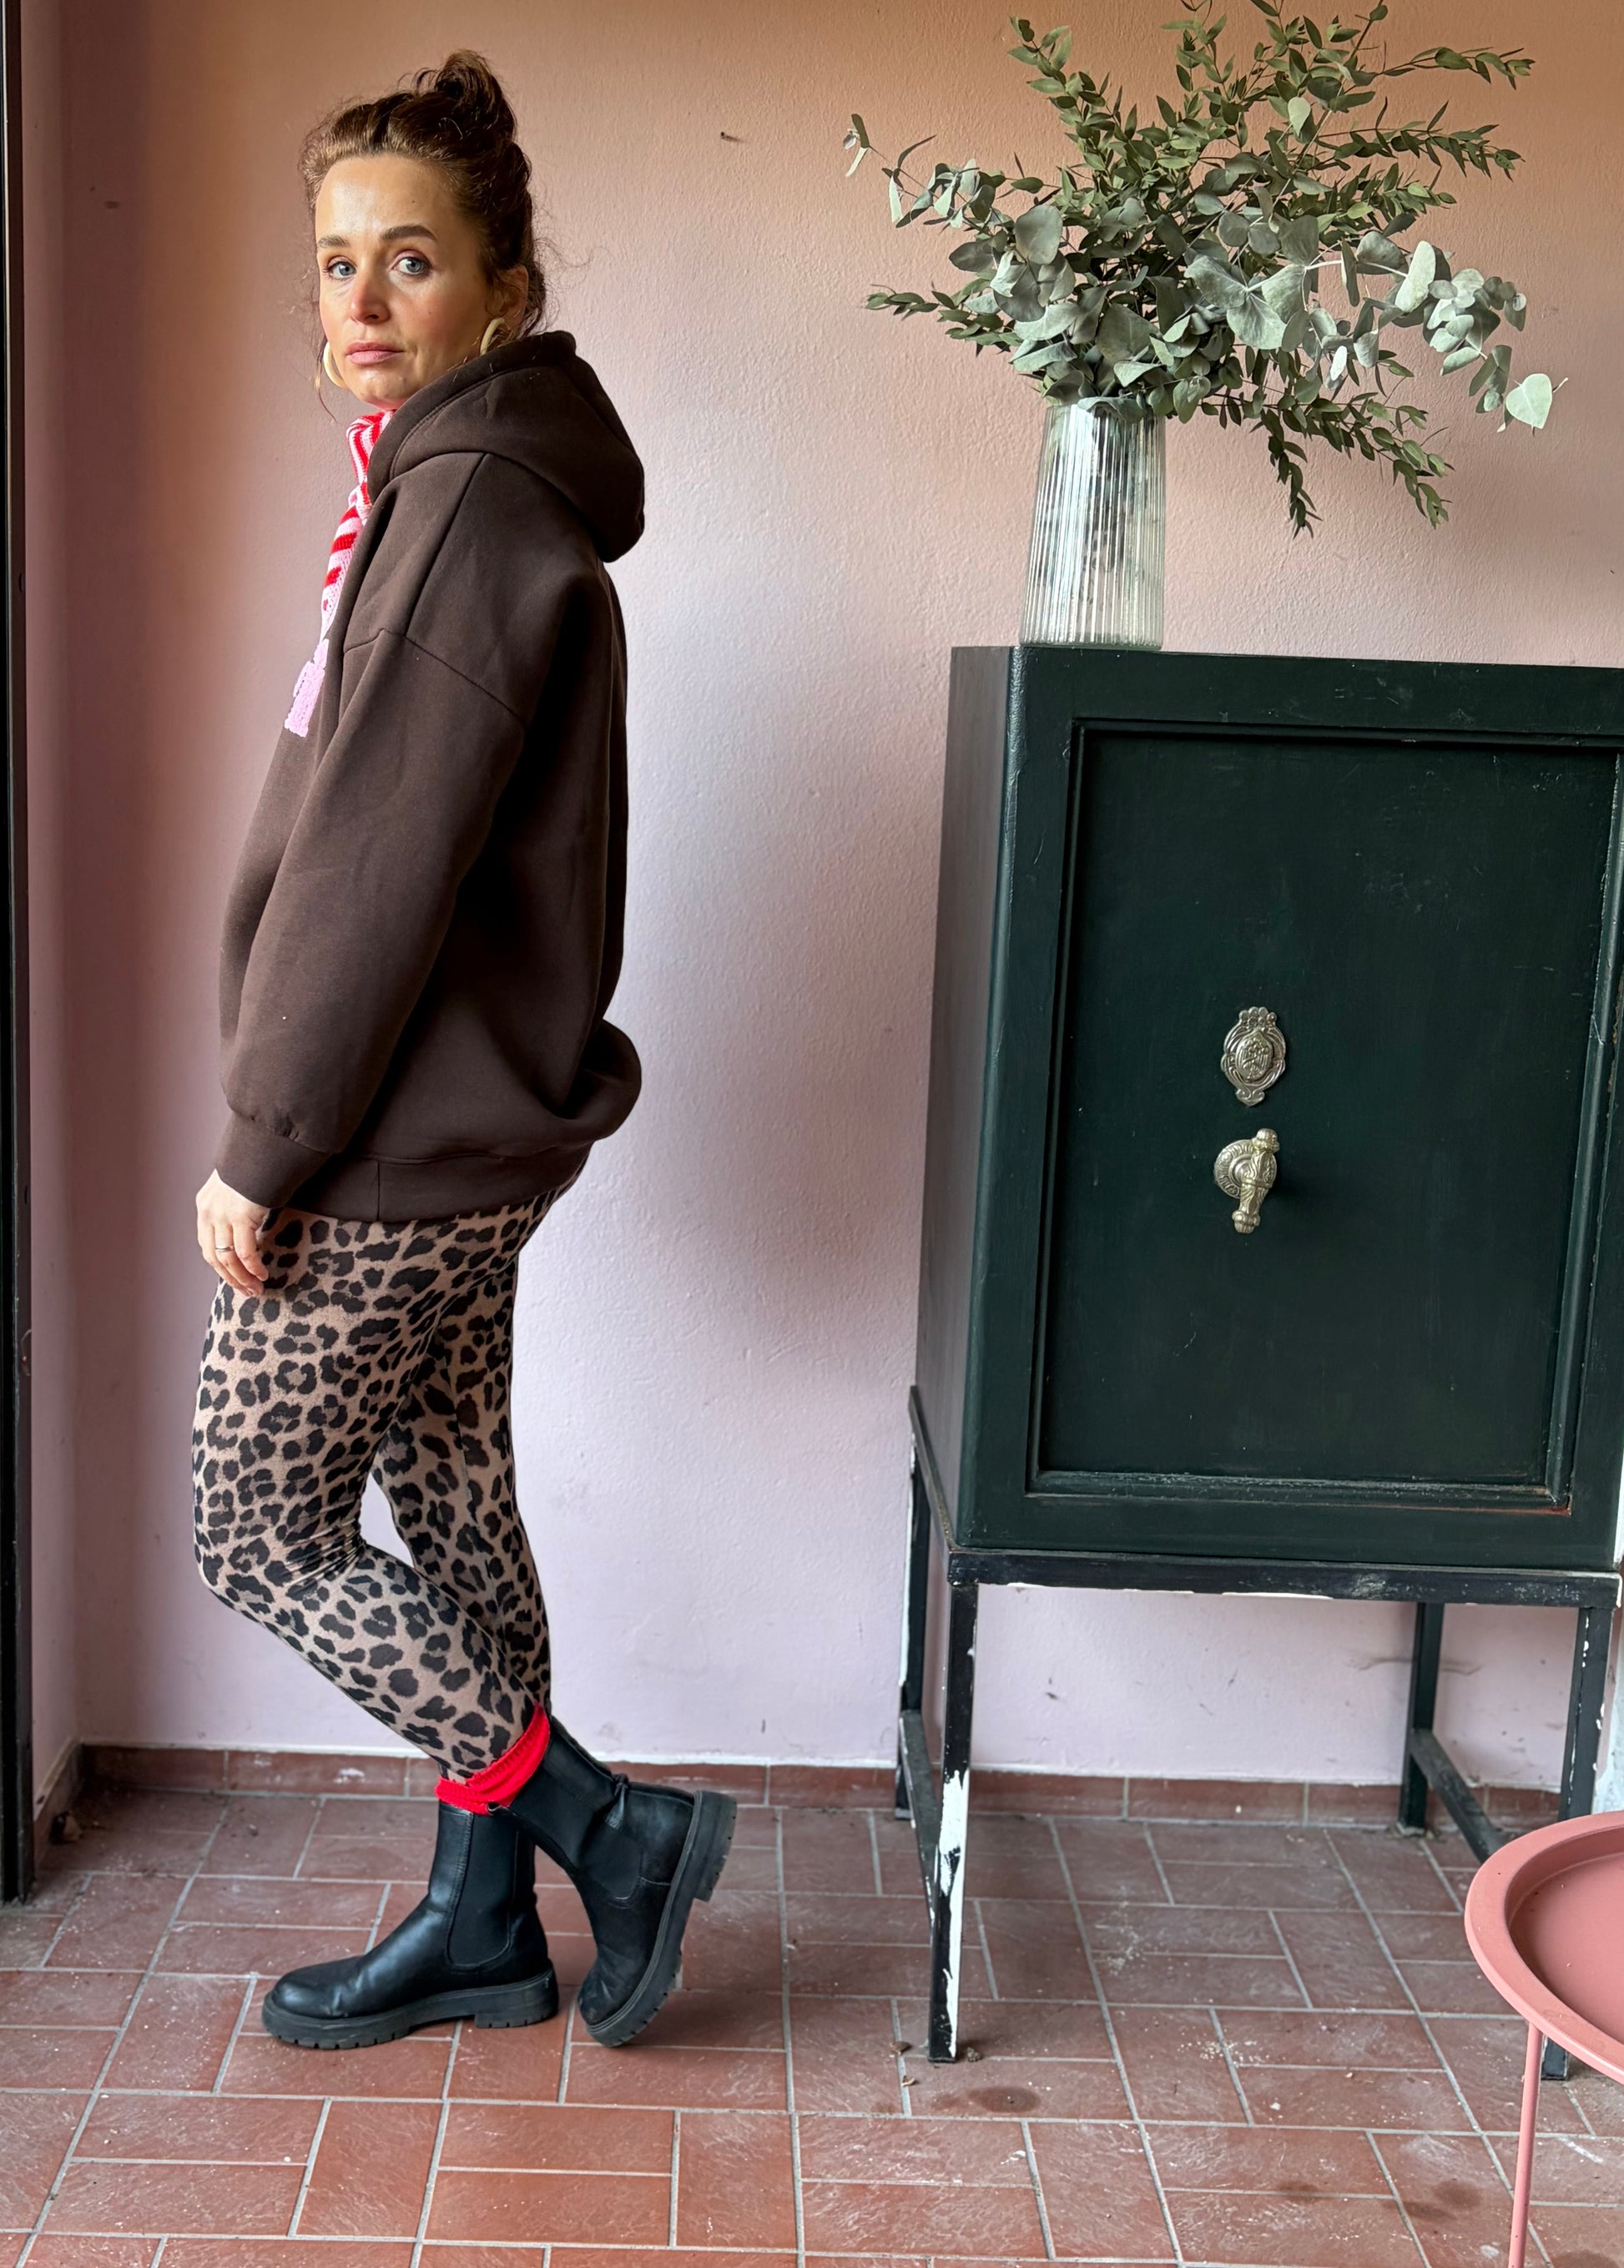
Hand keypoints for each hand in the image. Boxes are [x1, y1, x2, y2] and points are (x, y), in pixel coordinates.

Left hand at [196, 1171, 270, 1296]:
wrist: (263, 1147)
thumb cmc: (256, 1164)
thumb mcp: (237, 1185)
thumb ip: (236, 1203)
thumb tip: (249, 1221)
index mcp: (205, 1204)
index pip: (207, 1244)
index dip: (220, 1265)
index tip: (235, 1278)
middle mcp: (208, 1211)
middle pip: (213, 1256)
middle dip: (230, 1278)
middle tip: (246, 1291)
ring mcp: (222, 1214)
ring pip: (227, 1258)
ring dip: (242, 1278)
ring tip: (256, 1289)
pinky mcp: (239, 1216)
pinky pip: (244, 1251)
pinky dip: (253, 1267)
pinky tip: (262, 1274)